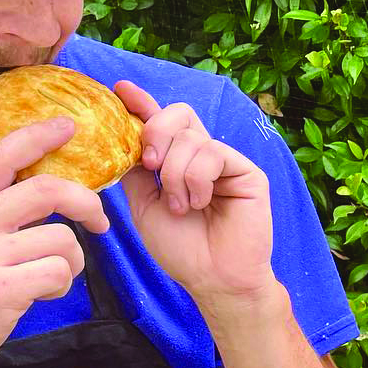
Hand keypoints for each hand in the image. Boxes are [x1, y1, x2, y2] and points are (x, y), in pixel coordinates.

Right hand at [0, 117, 109, 367]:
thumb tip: (46, 193)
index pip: (1, 157)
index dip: (38, 136)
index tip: (68, 126)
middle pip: (48, 190)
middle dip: (87, 202)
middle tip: (100, 221)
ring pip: (63, 239)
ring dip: (72, 261)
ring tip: (52, 277)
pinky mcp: (1, 288)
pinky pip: (60, 273)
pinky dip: (63, 285)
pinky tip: (43, 295)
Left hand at [116, 81, 273, 306]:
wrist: (213, 277)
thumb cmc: (182, 249)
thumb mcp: (144, 205)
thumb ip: (136, 171)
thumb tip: (122, 137)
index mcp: (177, 162)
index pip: (161, 123)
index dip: (142, 103)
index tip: (121, 90)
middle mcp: (202, 157)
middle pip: (178, 115)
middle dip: (155, 133)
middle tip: (149, 166)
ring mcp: (226, 163)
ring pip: (191, 139)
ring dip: (175, 174)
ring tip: (182, 207)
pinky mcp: (247, 171)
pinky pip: (213, 154)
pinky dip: (198, 179)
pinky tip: (201, 203)